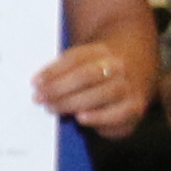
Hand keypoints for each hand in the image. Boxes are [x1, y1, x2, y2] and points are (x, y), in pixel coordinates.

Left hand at [34, 40, 150, 138]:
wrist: (135, 73)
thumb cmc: (98, 72)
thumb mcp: (84, 62)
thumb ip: (65, 70)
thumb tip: (41, 86)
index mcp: (102, 52)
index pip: (75, 58)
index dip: (54, 71)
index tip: (35, 82)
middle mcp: (117, 67)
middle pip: (87, 76)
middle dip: (59, 89)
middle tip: (40, 99)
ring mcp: (128, 87)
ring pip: (101, 94)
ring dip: (73, 103)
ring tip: (53, 108)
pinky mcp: (135, 108)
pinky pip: (117, 115)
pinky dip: (98, 118)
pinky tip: (81, 118)